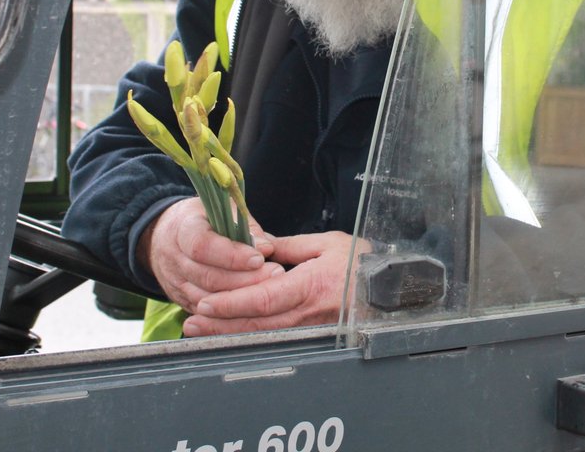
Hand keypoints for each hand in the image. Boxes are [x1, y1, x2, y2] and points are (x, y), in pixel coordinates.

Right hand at [139, 197, 281, 313]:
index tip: (259, 258)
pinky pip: (206, 314)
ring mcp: (175, 283)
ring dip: (241, 299)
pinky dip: (230, 312)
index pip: (202, 246)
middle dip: (245, 280)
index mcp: (183, 230)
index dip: (231, 255)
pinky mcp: (181, 301)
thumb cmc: (203, 219)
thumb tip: (266, 248)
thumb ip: (245, 226)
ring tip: (270, 291)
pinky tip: (254, 307)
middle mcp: (174, 259)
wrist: (165, 236)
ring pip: (207, 300)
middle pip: (208, 277)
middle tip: (275, 274)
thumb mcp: (221, 209)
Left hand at [181, 231, 370, 335]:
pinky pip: (276, 339)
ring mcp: (310, 329)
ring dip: (229, 333)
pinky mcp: (312, 336)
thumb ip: (290, 246)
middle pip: (257, 324)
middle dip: (220, 324)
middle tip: (191, 322)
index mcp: (310, 286)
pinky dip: (249, 337)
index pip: (263, 299)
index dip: (232, 303)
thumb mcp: (327, 244)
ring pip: (262, 336)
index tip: (206, 302)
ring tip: (201, 329)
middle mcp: (308, 313)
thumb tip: (258, 246)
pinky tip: (230, 334)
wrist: (393, 289)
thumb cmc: (363, 263)